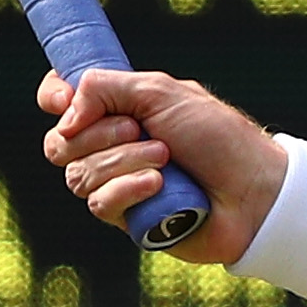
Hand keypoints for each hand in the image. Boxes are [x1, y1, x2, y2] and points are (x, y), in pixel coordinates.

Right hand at [36, 67, 289, 266]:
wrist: (252, 189)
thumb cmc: (217, 137)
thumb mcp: (161, 92)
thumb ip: (103, 88)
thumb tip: (63, 116)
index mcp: (119, 110)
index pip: (61, 101)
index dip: (54, 97)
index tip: (63, 100)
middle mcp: (112, 147)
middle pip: (59, 143)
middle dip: (98, 134)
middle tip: (142, 129)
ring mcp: (117, 184)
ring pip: (78, 175)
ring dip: (124, 161)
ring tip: (166, 159)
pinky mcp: (128, 218)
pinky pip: (99, 203)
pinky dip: (128, 189)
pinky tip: (158, 185)